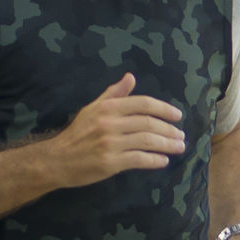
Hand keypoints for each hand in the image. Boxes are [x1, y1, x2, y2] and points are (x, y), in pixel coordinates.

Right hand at [42, 74, 184, 187]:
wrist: (57, 159)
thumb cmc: (78, 134)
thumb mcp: (93, 108)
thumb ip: (114, 94)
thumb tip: (131, 77)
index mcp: (108, 107)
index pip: (143, 104)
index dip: (164, 109)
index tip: (177, 116)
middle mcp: (110, 123)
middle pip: (149, 123)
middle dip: (169, 130)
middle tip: (181, 136)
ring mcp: (110, 143)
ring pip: (147, 141)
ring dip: (167, 144)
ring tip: (179, 147)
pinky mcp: (110, 162)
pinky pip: (139, 159)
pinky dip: (154, 160)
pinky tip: (164, 161)